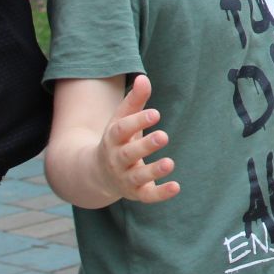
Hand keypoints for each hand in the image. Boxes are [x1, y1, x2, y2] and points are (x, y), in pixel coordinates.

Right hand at [97, 75, 178, 203]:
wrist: (96, 173)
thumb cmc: (118, 140)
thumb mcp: (122, 119)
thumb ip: (134, 101)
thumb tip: (143, 78)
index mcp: (112, 139)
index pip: (122, 129)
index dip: (137, 121)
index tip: (156, 113)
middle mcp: (116, 159)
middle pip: (128, 154)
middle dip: (145, 146)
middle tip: (163, 136)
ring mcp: (125, 178)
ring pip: (137, 176)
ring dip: (153, 171)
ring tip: (170, 163)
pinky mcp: (136, 192)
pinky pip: (147, 195)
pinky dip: (160, 193)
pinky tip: (176, 186)